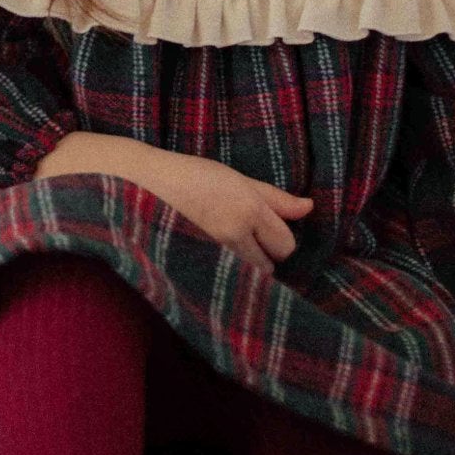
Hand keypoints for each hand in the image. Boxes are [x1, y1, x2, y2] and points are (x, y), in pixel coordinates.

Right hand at [131, 149, 312, 272]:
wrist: (145, 184)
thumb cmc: (193, 174)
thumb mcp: (238, 178)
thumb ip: (275, 197)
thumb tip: (309, 208)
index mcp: (247, 208)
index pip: (286, 244)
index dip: (278, 235)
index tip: (261, 224)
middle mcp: (234, 233)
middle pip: (271, 266)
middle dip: (264, 253)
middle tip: (243, 233)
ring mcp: (215, 253)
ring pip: (251, 276)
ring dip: (247, 265)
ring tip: (227, 243)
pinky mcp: (199, 266)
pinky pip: (230, 280)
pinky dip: (229, 272)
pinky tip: (216, 256)